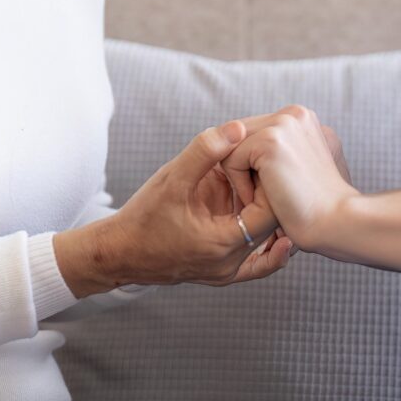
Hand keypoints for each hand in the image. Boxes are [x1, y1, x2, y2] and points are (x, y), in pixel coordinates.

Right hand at [69, 123, 293, 291]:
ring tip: (281, 190)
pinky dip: (270, 246)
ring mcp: (227, 272)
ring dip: (272, 217)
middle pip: (274, 229)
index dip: (273, 184)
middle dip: (276, 197)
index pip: (270, 212)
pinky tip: (281, 232)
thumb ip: (204, 152)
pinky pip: (258, 263)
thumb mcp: (172, 179)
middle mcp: (229, 265)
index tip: (268, 162)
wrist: (119, 252)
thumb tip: (238, 128)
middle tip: (280, 171)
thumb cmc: (142, 217)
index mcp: (221, 244)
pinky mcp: (223, 272)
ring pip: (268, 244)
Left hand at [222, 106, 357, 250]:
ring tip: (269, 197)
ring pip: (231, 147)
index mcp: (301, 119)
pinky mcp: (271, 140)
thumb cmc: (317, 205)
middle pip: (237, 136)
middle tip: (269, 196)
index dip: (250, 164)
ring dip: (241, 178)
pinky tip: (265, 199)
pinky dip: (240, 186)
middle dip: (242, 168)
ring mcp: (284, 124)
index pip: (251, 131)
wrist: (336, 223)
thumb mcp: (297, 167)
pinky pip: (230, 160)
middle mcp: (294, 114)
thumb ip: (277, 151)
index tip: (274, 188)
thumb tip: (238, 142)